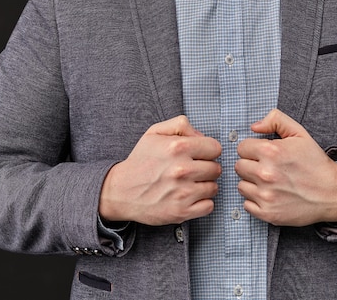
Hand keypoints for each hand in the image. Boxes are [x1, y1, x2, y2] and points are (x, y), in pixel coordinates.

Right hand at [99, 115, 221, 225]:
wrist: (121, 191)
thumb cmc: (140, 162)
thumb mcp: (155, 133)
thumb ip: (181, 125)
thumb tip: (202, 136)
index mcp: (177, 147)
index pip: (215, 148)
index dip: (208, 151)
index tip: (199, 155)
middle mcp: (181, 170)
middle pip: (216, 168)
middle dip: (206, 168)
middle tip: (192, 170)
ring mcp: (183, 193)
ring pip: (214, 187)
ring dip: (204, 185)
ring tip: (189, 183)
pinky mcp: (182, 212)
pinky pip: (209, 206)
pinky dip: (202, 203)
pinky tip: (189, 197)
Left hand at [235, 109, 336, 225]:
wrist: (333, 192)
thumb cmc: (315, 163)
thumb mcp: (299, 133)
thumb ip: (275, 120)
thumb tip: (254, 126)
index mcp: (271, 152)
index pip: (242, 148)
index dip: (252, 149)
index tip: (264, 154)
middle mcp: (265, 174)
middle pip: (239, 166)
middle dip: (251, 165)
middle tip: (268, 168)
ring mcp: (266, 195)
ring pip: (241, 185)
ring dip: (252, 183)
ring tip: (270, 182)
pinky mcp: (268, 213)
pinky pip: (246, 204)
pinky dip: (256, 201)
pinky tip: (270, 195)